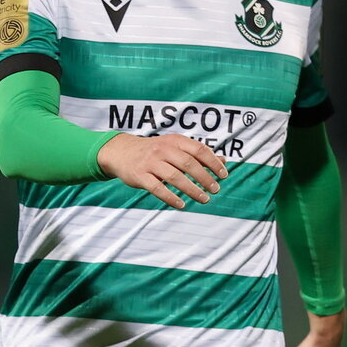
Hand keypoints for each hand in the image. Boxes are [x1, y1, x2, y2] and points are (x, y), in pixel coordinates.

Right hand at [97, 133, 227, 208]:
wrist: (122, 152)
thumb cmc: (155, 151)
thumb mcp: (175, 147)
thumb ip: (198, 154)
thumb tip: (223, 161)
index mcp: (175, 141)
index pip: (199, 150)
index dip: (213, 163)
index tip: (224, 175)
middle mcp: (163, 149)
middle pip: (189, 164)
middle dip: (205, 178)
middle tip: (215, 189)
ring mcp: (150, 162)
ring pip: (175, 177)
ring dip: (192, 190)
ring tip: (204, 199)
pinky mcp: (140, 175)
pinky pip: (157, 188)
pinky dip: (171, 198)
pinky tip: (182, 205)